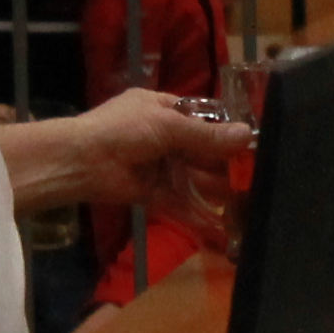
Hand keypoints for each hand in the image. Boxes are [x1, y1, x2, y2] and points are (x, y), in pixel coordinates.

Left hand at [7, 89, 249, 224]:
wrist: (81, 161)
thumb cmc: (123, 131)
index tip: (250, 145)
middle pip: (198, 149)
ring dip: (213, 187)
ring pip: (191, 176)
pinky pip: (178, 201)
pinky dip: (196, 213)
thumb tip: (248, 135)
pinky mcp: (149, 192)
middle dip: (222, 163)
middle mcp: (159, 135)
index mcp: (160, 107)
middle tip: (251, 177)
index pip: (199, 117)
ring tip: (242, 200)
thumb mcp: (168, 126)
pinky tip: (219, 225)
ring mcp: (154, 164)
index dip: (222, 131)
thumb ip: (207, 135)